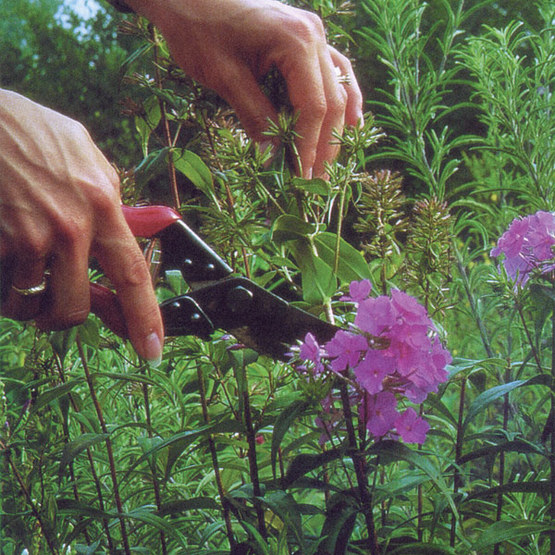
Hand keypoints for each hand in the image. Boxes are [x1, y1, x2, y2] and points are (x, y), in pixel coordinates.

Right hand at [0, 90, 163, 362]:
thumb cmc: (29, 131)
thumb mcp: (85, 155)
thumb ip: (110, 197)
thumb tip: (128, 234)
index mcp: (102, 204)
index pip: (132, 276)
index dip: (144, 318)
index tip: (152, 350)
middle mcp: (70, 227)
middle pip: (75, 308)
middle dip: (64, 315)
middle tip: (54, 301)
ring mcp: (28, 238)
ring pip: (31, 305)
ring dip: (25, 300)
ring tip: (18, 266)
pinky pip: (2, 292)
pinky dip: (2, 286)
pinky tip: (1, 254)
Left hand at [126, 0, 363, 177]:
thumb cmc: (201, 30)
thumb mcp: (226, 78)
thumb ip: (255, 117)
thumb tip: (274, 160)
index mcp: (296, 41)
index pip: (314, 106)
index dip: (309, 145)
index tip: (303, 176)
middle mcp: (314, 35)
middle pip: (332, 101)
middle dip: (325, 144)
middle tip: (316, 180)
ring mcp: (315, 34)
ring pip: (338, 89)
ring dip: (335, 128)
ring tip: (330, 161)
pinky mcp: (308, 39)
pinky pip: (334, 72)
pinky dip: (342, 98)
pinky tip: (350, 120)